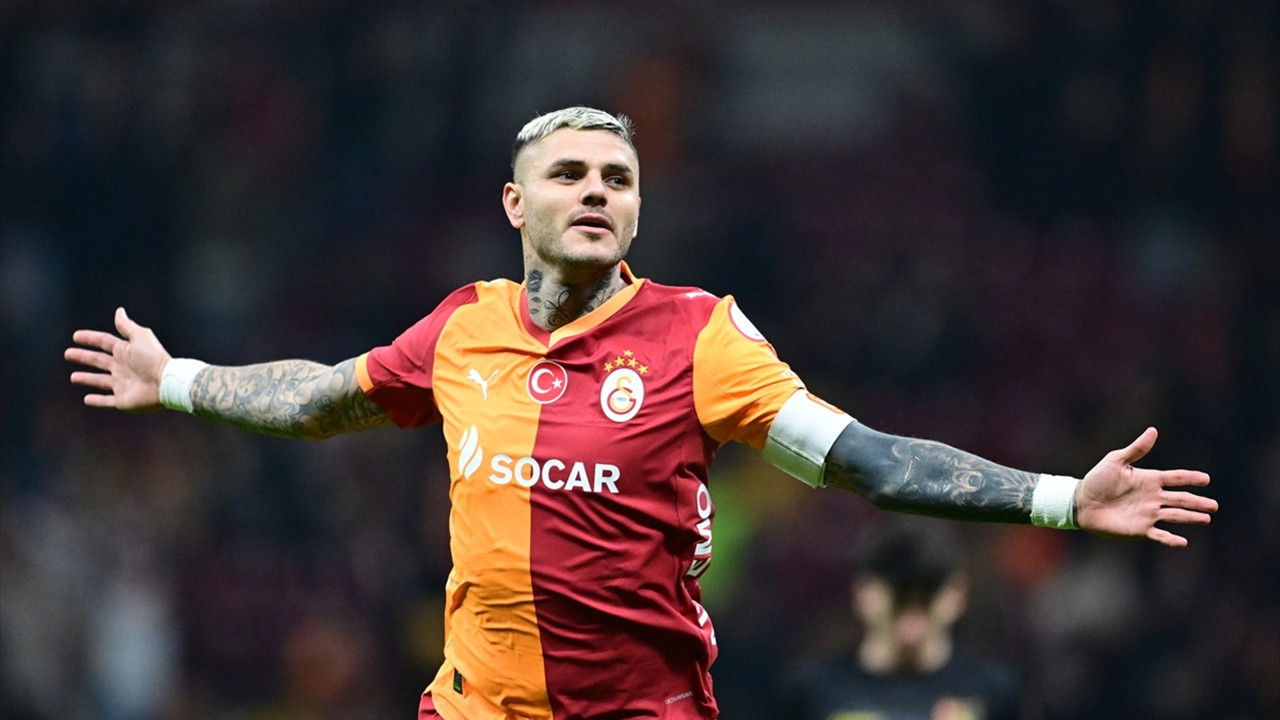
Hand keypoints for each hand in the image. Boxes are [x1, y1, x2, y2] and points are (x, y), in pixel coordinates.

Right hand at [65, 307, 171, 411]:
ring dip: (87, 379)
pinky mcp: (123, 400)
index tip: (75, 336)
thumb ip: (127, 326)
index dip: (90, 338)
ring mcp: (122, 384)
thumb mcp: (139, 337)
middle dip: (84, 357)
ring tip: (73, 377)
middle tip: (68, 354)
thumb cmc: (153, 358)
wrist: (165, 382)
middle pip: (99, 361)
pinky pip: (107, 401)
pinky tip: (87, 399)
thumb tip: (119, 311)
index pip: (104, 342)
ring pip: (100, 381)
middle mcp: (123, 367)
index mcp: (126, 351)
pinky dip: (97, 401)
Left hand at [1075, 427, 1216, 546]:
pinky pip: (1159, 535)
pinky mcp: (1140, 529)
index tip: (1206, 479)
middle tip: (1214, 505)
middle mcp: (1153, 497)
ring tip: (1206, 519)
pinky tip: (1183, 542)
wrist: (1081, 503)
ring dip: (1190, 518)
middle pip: (1181, 499)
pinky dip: (1171, 539)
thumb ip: (1136, 449)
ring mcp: (1148, 514)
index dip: (1191, 478)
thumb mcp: (1115, 461)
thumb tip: (1153, 430)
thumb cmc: (1097, 480)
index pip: (1176, 478)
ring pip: (1175, 516)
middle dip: (1197, 502)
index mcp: (1149, 479)